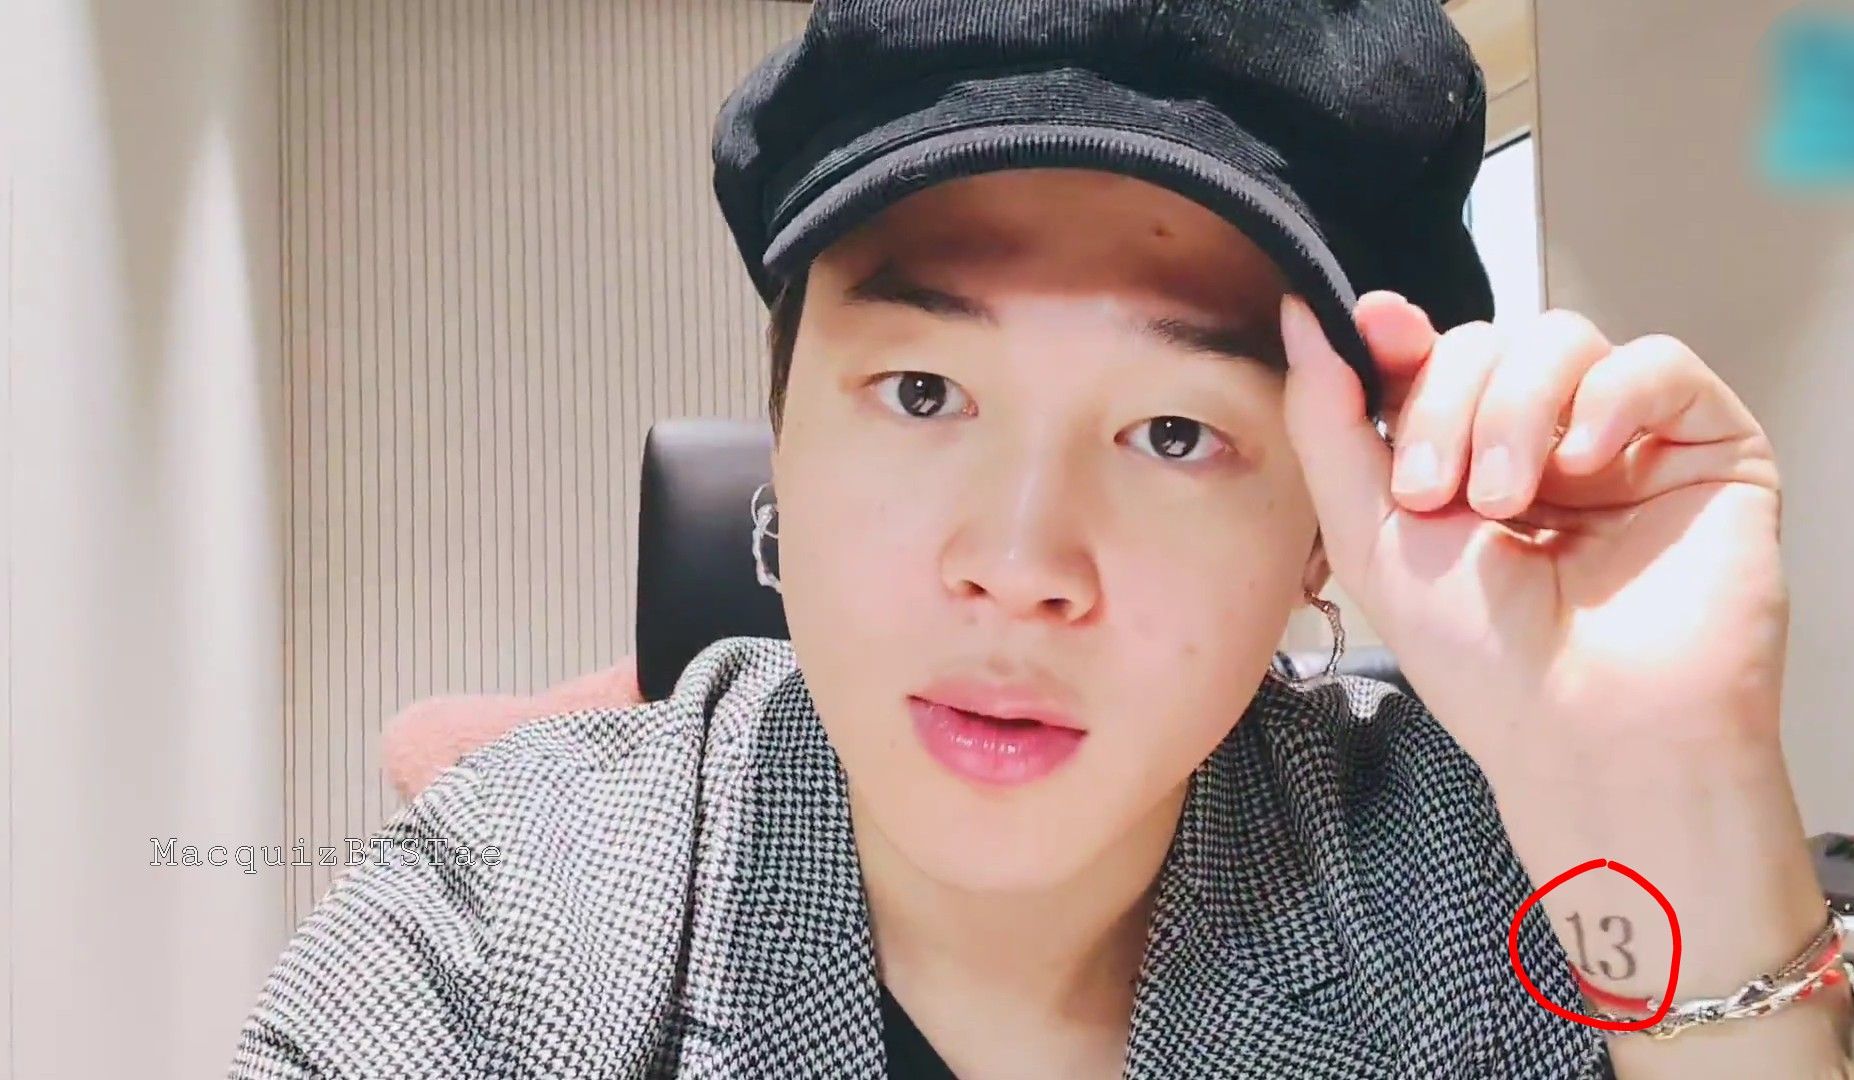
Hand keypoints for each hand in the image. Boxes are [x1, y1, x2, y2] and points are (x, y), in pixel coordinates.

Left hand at [1276, 293, 1786, 782]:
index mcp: (1460, 463)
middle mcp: (1541, 444)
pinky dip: (1611, 395)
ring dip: (1515, 408)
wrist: (1591, 728)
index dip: (1397, 339)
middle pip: (1484, 341)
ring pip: (1560, 338)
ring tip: (1507, 499)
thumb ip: (1328, 420)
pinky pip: (1657, 361)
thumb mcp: (1369, 534)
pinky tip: (1588, 461)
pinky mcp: (1706, 443)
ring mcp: (1623, 441)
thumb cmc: (1481, 658)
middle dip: (1445, 404)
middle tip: (1435, 496)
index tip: (1374, 331)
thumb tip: (1300, 315)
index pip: (1427, 360)